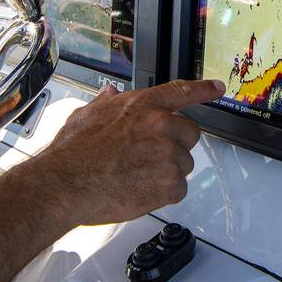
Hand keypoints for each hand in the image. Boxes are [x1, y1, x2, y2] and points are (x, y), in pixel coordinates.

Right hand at [30, 79, 224, 225]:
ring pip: (184, 164)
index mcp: (144, 105)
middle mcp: (160, 125)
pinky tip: (140, 190)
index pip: (181, 91)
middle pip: (190, 134)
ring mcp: (167, 155)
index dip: (203, 89)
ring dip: (168, 171)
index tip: (218, 88)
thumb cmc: (72, 152)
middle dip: (175, 145)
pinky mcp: (169, 183)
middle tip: (148, 156)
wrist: (64, 184)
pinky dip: (164, 193)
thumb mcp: (87, 115)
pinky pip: (179, 189)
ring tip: (136, 175)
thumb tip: (110, 93)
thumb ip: (106, 103)